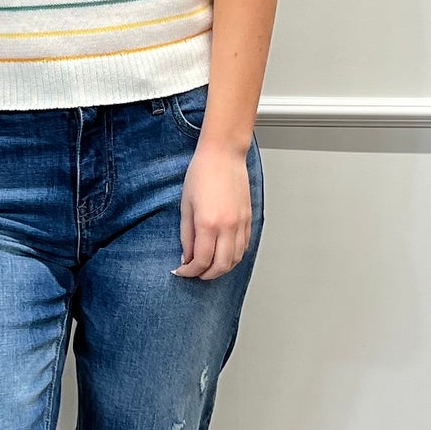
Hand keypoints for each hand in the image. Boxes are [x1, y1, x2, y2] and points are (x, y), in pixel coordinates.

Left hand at [174, 138, 252, 278]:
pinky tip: (223, 254)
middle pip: (221, 266)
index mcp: (208, 223)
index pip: (201, 260)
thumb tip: (187, 256)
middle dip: (206, 275)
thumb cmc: (202, 173)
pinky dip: (234, 256)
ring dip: (222, 268)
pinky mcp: (248, 218)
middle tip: (195, 273)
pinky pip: (244, 246)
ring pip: (235, 259)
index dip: (190, 271)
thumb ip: (186, 235)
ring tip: (209, 267)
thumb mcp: (186, 206)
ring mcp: (241, 223)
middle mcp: (227, 227)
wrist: (223, 155)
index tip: (182, 271)